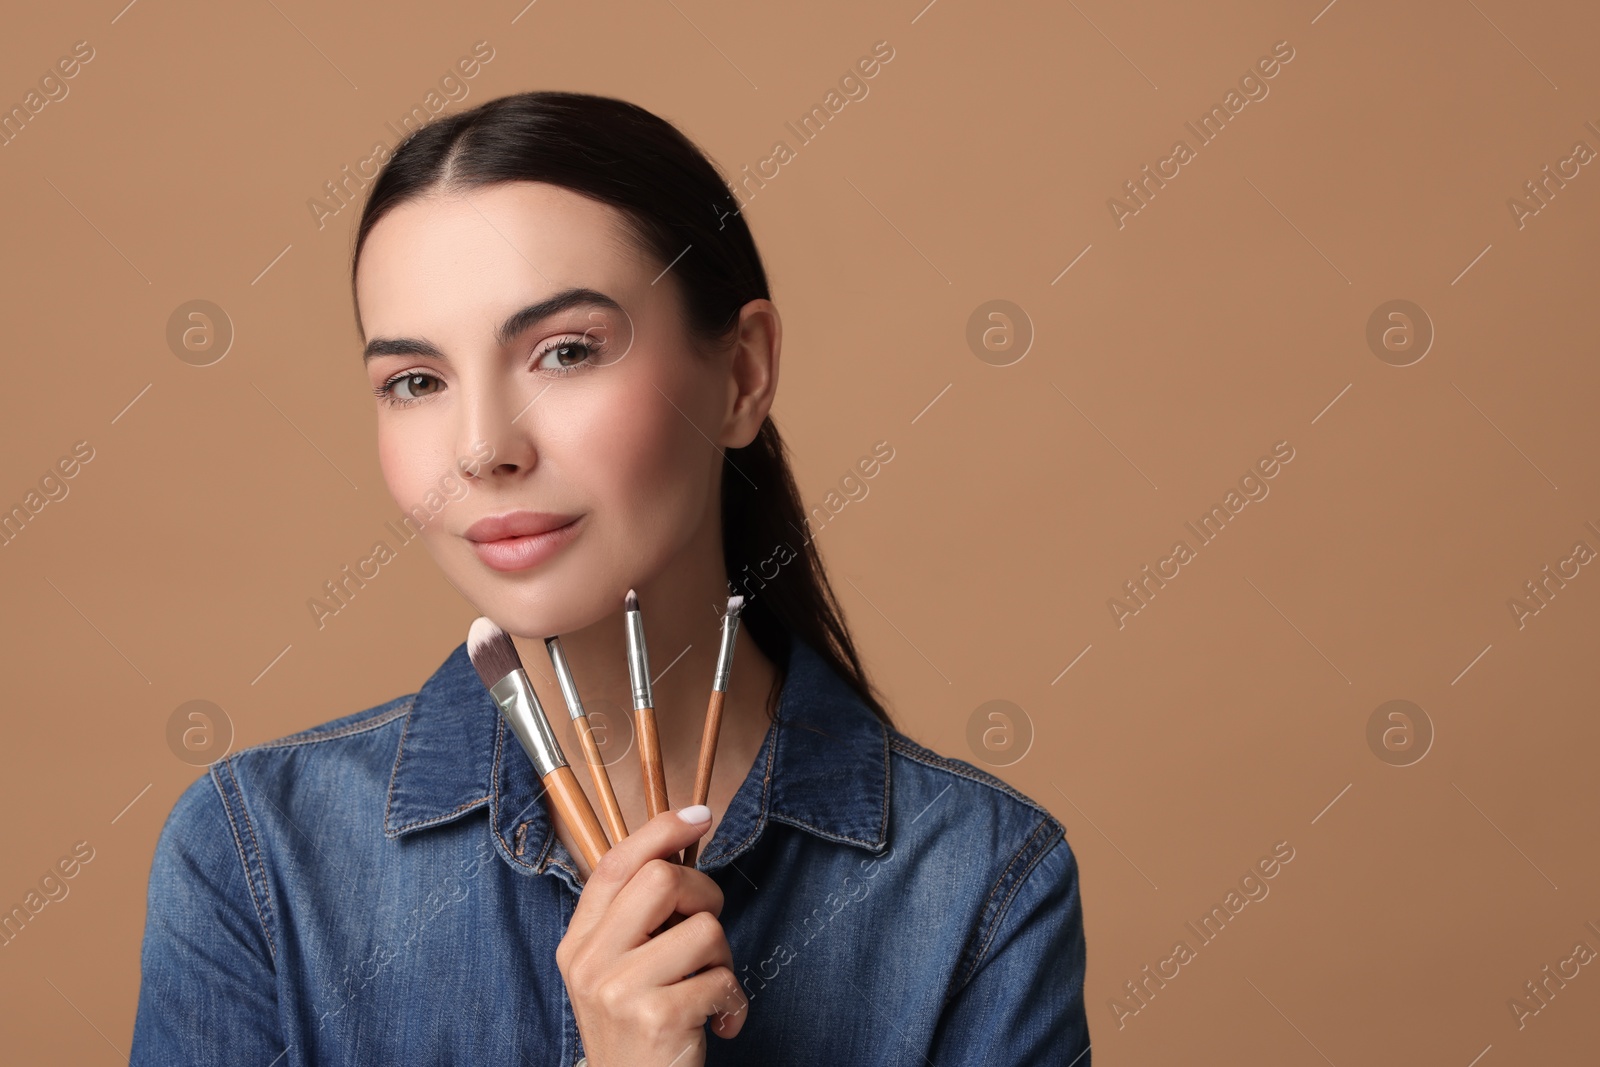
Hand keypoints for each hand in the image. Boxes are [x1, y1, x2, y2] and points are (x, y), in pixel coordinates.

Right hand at [556, 805, 749, 1066]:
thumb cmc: (640, 1030)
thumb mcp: (618, 972)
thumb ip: (635, 919)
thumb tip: (678, 852)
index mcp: (579, 942)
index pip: (616, 864)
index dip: (661, 831)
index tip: (701, 816)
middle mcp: (590, 962)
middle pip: (663, 880)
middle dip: (705, 895)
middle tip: (708, 931)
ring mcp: (619, 990)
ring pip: (704, 930)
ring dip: (724, 960)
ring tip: (708, 990)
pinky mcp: (656, 1018)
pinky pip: (722, 979)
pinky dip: (735, 1003)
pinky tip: (720, 1025)